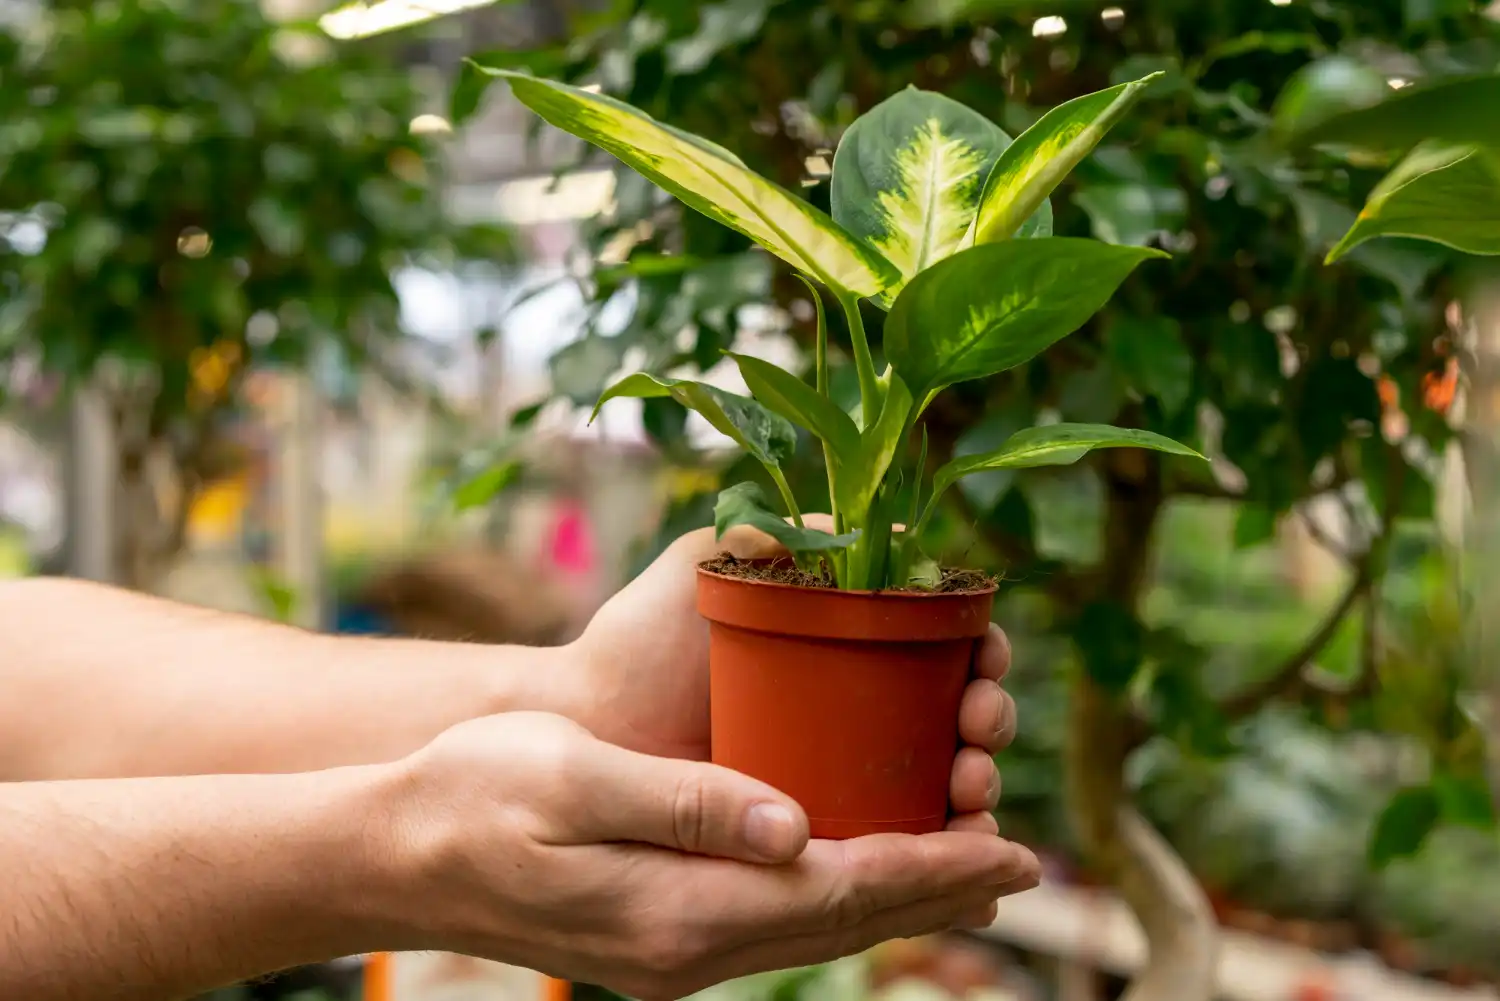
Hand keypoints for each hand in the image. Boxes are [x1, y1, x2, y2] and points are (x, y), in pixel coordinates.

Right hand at [380, 712, 1039, 999]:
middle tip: (1024, 864)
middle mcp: (691, 944)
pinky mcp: (661, 935)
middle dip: (939, 891)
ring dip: (898, 898)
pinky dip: (839, 898)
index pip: (840, 891)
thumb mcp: (575, 779)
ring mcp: (675, 950)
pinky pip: (778, 920)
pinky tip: (858, 870)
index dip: (934, 869)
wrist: (399, 853)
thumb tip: (796, 826)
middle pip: (846, 920)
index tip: (1013, 852)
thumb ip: (686, 803)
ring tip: (967, 870)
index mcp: (680, 908)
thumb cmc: (477, 794)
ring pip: (816, 928)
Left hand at [567, 520, 1017, 832]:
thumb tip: (871, 523)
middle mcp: (856, 704)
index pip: (943, 640)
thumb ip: (775, 532)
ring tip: (971, 789)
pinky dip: (946, 859)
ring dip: (979, 786)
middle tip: (975, 731)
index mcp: (845, 636)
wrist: (586, 726)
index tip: (982, 659)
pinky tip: (963, 860)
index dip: (979, 650)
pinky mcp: (817, 833)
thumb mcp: (708, 564)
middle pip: (958, 712)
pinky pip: (899, 849)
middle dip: (989, 720)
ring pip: (943, 783)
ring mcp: (842, 772)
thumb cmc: (642, 637)